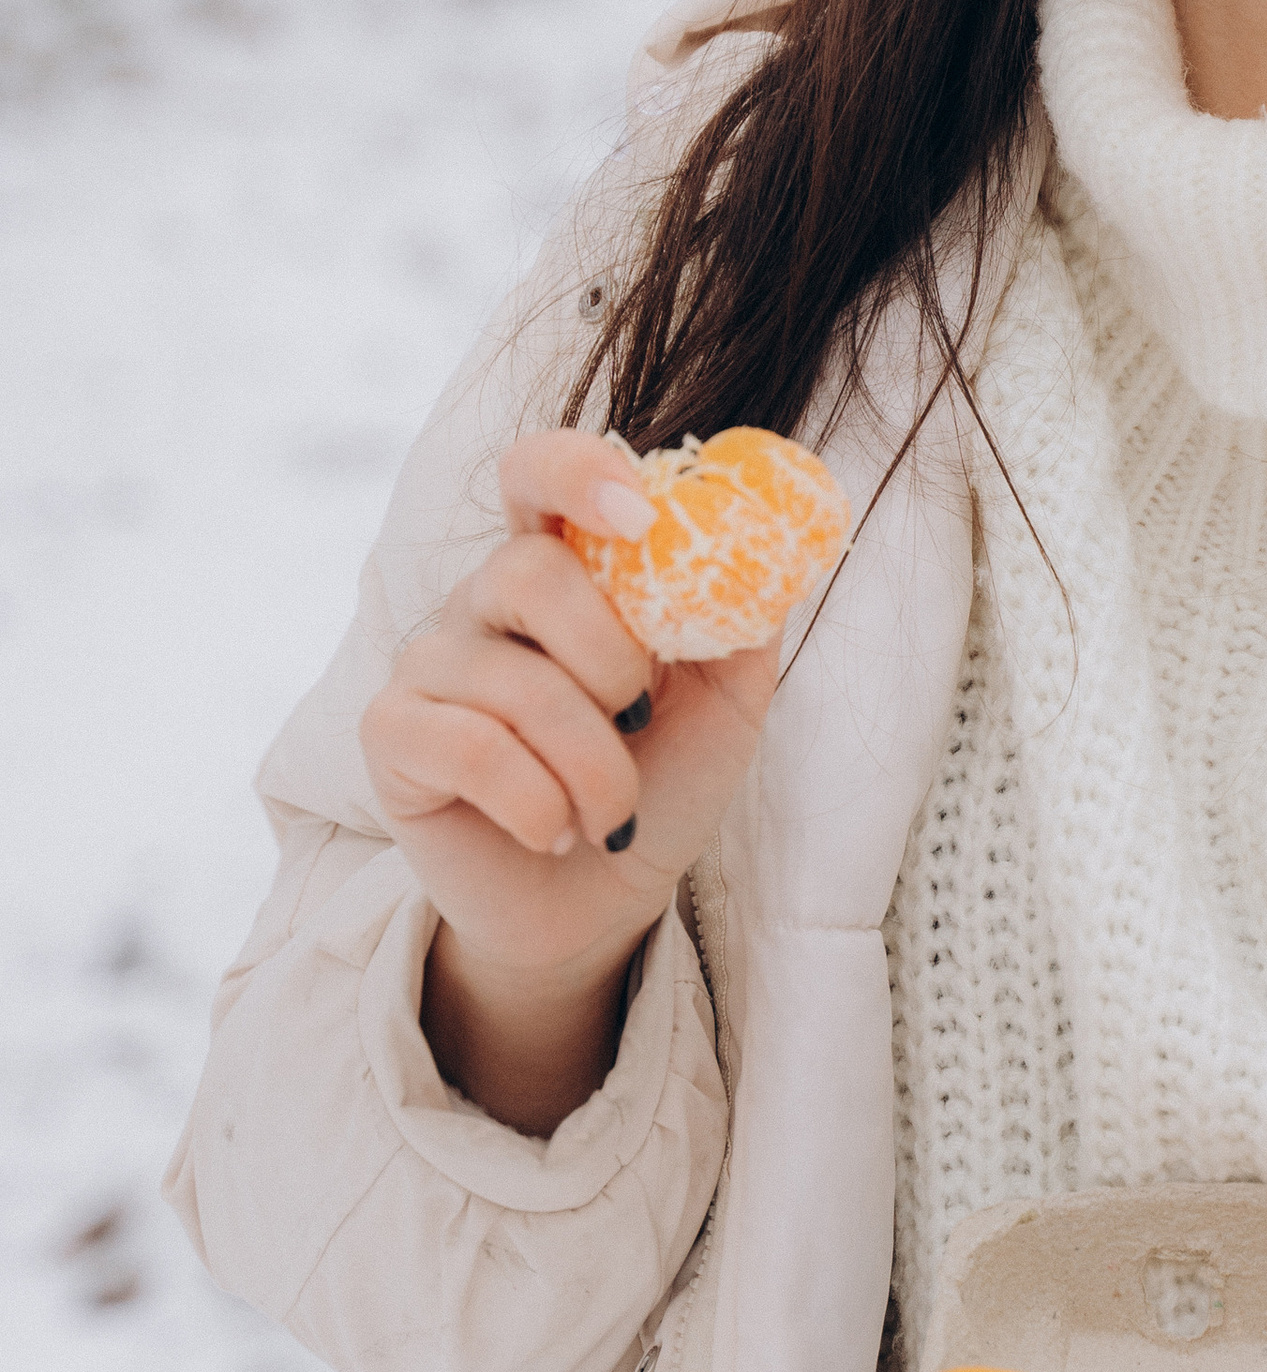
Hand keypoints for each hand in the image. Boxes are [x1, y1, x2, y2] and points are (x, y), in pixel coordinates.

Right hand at [359, 430, 781, 1127]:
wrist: (601, 901)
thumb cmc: (661, 782)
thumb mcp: (728, 700)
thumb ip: (741, 617)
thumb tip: (769, 544)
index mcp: (566, 566)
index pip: (540, 471)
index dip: (579, 470)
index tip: (640, 512)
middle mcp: (485, 597)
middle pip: (527, 572)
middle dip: (609, 659)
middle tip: (641, 717)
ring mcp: (432, 662)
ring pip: (512, 681)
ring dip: (590, 763)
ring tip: (610, 811)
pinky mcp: (393, 736)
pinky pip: (467, 747)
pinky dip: (535, 802)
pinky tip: (552, 831)